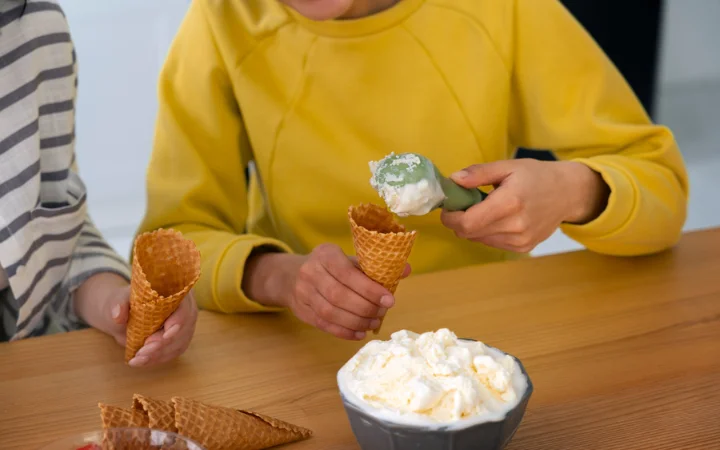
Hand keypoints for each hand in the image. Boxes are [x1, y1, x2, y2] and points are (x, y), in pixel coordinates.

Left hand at [73, 272, 197, 367]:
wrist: (125, 313)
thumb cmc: (125, 301)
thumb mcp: (119, 299)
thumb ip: (118, 304)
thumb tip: (117, 315)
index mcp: (176, 290)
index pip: (185, 305)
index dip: (179, 320)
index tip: (166, 332)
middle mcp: (186, 307)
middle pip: (184, 327)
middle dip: (164, 341)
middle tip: (144, 350)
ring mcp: (185, 325)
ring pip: (180, 342)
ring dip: (160, 353)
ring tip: (138, 358)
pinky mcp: (179, 340)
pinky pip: (174, 352)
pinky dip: (157, 359)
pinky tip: (141, 361)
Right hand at [243, 244, 410, 339]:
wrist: (291, 276)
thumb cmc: (330, 267)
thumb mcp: (349, 259)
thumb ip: (375, 266)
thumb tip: (405, 270)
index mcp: (325, 254)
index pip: (348, 273)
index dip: (369, 289)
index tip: (389, 300)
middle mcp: (310, 272)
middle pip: (339, 295)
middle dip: (365, 308)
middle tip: (382, 313)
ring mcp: (303, 293)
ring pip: (331, 313)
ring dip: (357, 321)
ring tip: (374, 323)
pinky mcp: (302, 311)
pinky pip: (324, 325)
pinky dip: (344, 331)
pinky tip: (360, 332)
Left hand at [441, 159, 608, 252]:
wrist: (568, 193)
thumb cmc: (537, 176)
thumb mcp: (508, 166)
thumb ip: (478, 173)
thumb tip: (453, 180)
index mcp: (509, 203)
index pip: (466, 223)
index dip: (450, 217)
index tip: (449, 206)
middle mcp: (515, 226)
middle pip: (469, 233)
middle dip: (459, 220)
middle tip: (464, 204)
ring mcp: (520, 240)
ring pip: (478, 239)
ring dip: (473, 226)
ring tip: (486, 209)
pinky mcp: (523, 248)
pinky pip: (492, 243)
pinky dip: (487, 232)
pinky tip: (498, 218)